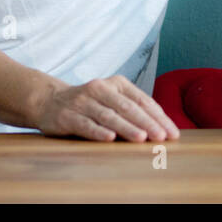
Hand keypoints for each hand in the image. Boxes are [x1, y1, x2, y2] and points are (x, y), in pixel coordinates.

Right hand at [34, 76, 180, 141]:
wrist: (49, 101)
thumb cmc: (90, 103)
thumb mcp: (112, 99)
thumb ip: (132, 109)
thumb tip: (162, 129)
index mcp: (117, 83)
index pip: (142, 101)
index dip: (158, 117)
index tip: (172, 133)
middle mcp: (100, 89)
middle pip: (128, 107)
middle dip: (147, 123)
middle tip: (162, 136)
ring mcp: (83, 102)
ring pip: (109, 116)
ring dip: (126, 128)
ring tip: (142, 138)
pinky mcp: (67, 116)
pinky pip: (85, 124)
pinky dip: (98, 131)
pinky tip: (110, 138)